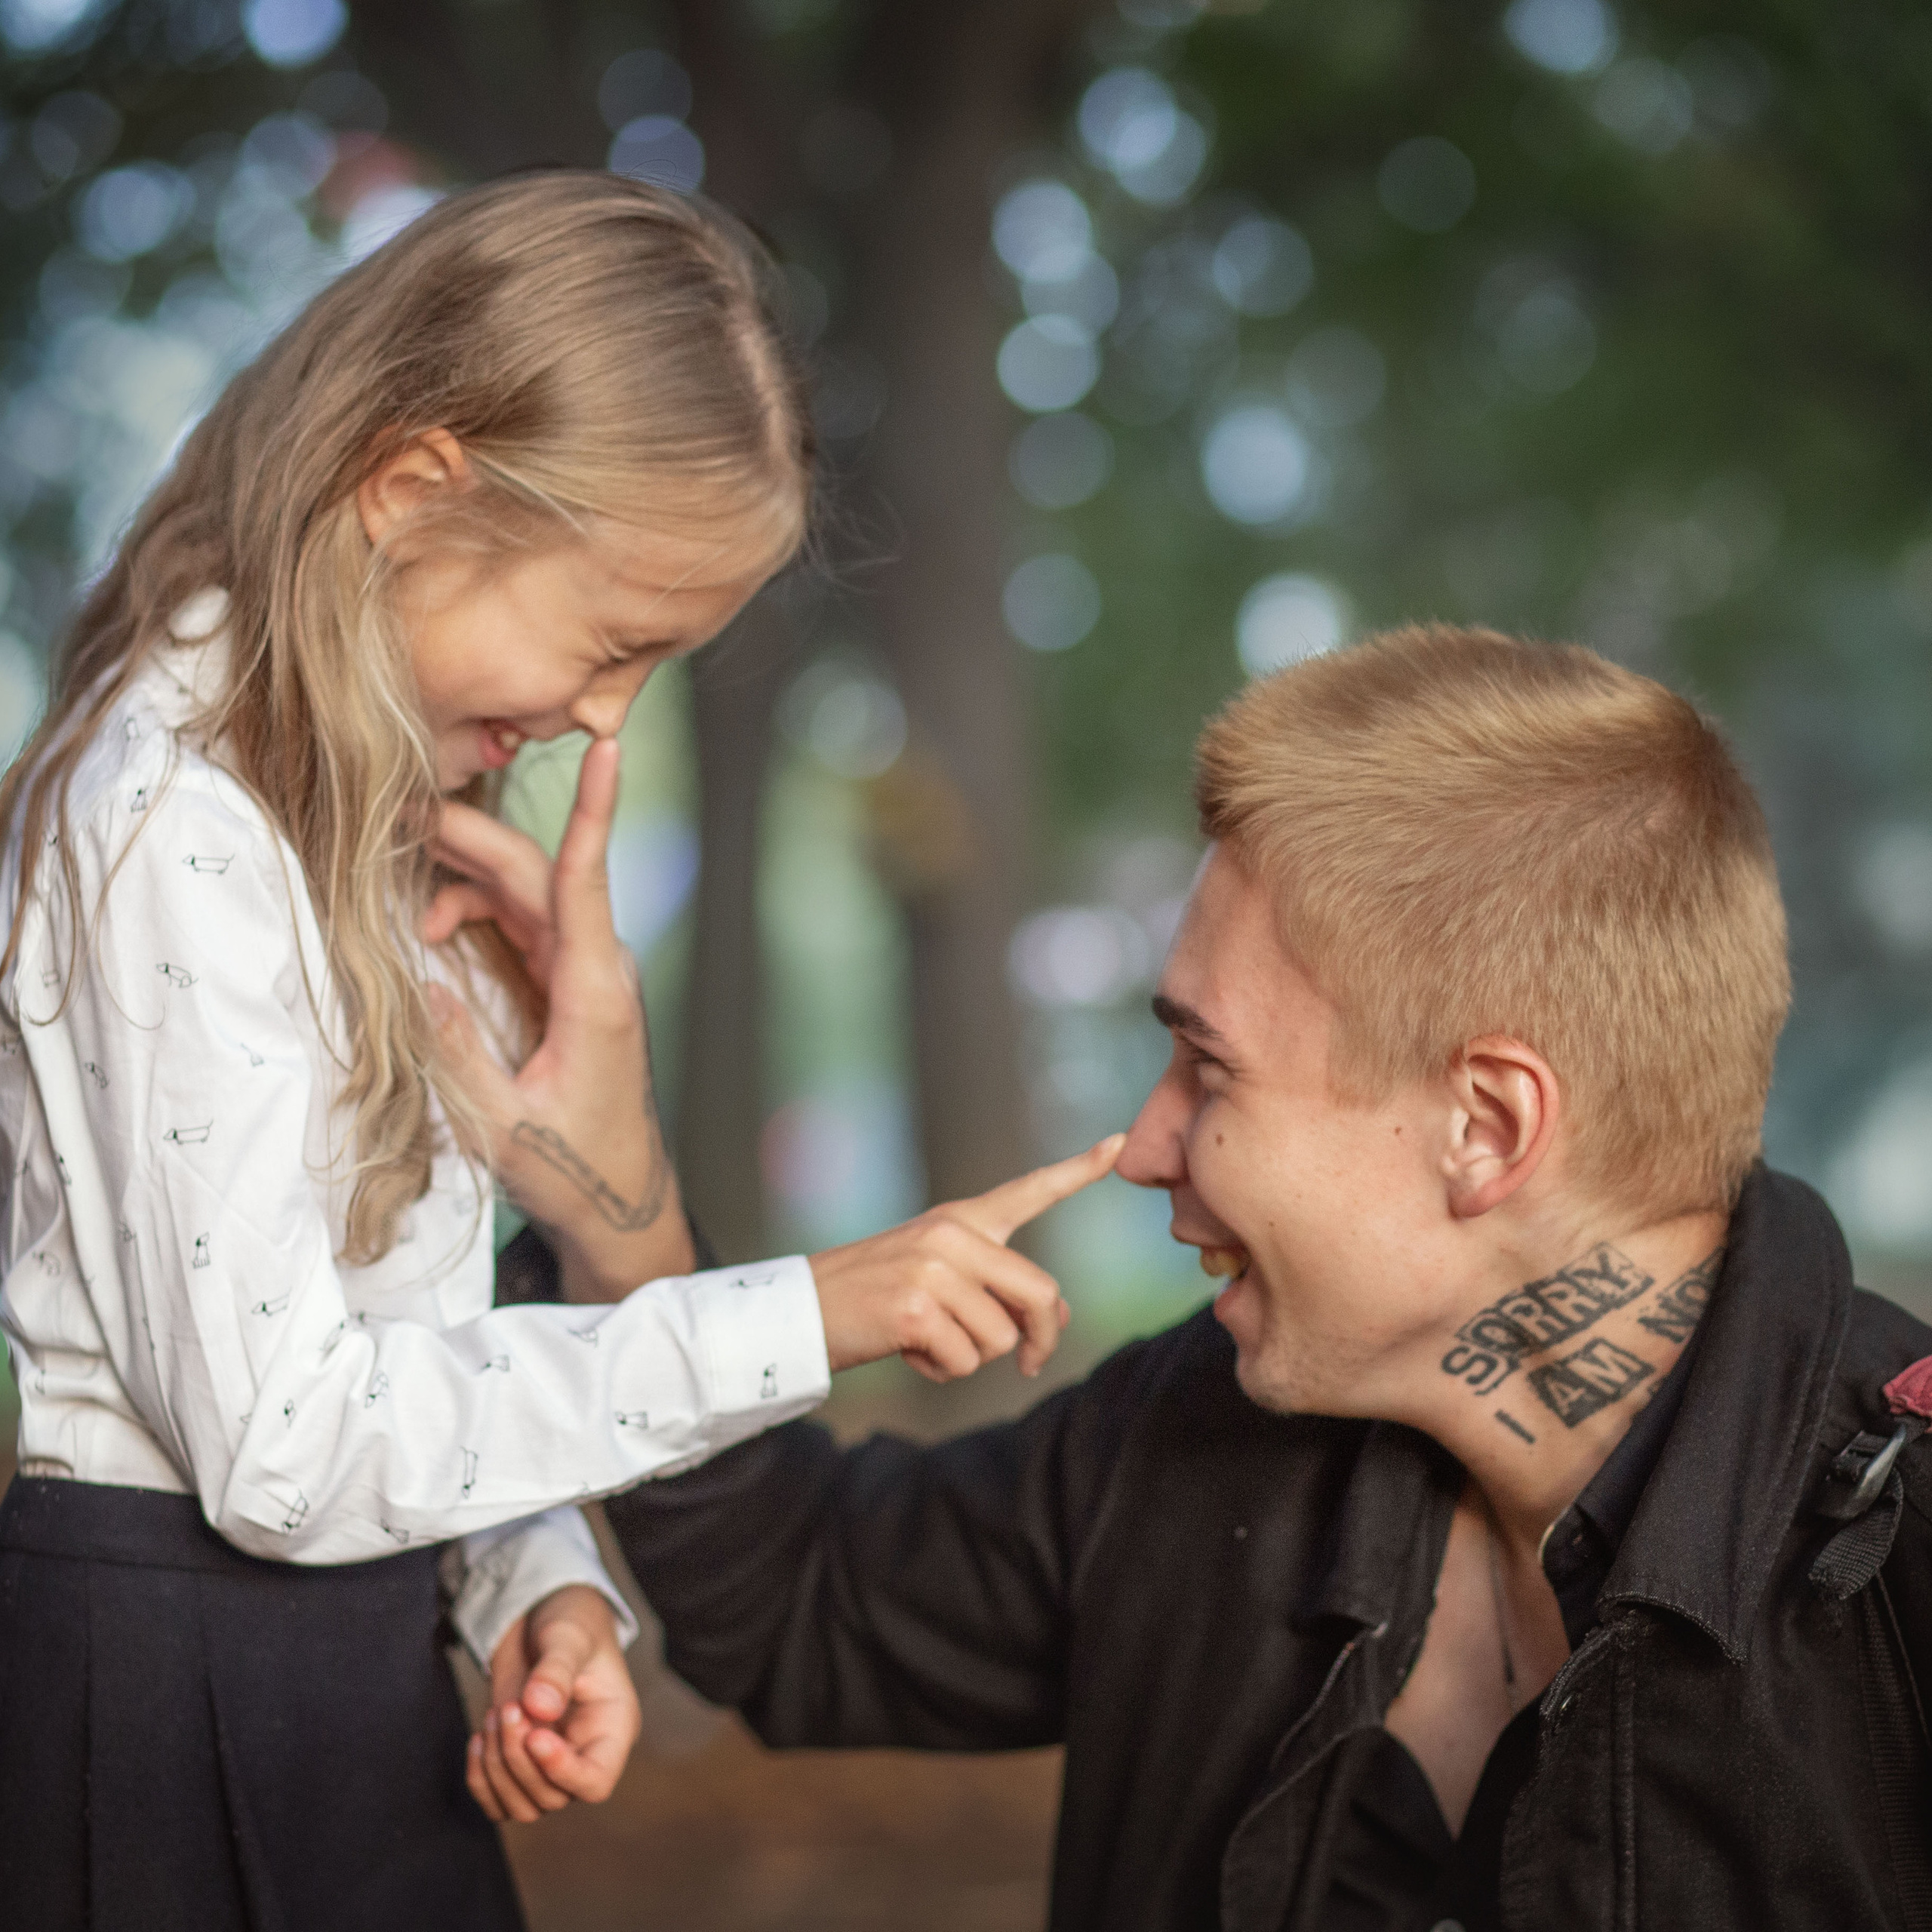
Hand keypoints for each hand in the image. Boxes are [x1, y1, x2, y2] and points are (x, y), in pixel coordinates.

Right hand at [429, 739, 694, 1297]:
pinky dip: (474, 909)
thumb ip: (460, 1056)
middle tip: (399, 810)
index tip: (611, 747)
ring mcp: (585, 973)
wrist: (620, 1199)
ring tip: (402, 884)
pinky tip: (432, 926)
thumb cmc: (572, 1170)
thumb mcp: (501, 1128)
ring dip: (465, 875)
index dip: (595, 809)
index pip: (587, 880)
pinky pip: (523, 922)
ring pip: (526, 892)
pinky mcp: (569, 985)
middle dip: (470, 835)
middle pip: (537, 873)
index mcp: (593, 993)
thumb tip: (423, 984)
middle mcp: (596, 969)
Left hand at [468, 1585, 642, 1823]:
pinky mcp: (520, 1765)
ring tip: (495, 1714)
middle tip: (508, 1708)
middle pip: (554, 1797)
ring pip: (525, 1807)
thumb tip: (539, 1709)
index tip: (535, 1735)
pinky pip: (499, 1803)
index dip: (563, 1772)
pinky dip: (481, 1780)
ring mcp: (551, 1764)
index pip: (596, 1781)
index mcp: (613, 1728)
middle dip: (519, 1758)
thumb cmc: (570, 1622)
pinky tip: (478, 1737)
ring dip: (498, 1769)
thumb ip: (556, 1668)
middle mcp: (585, 1754)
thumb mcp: (569, 1635)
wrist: (543, 1616)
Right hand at [810, 1134, 1124, 1380]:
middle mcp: (951, 1236)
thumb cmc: (875, 1298)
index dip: (1078, 1170)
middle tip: (1032, 1366)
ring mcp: (933, 1270)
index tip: (1119, 1144)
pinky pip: (965, 1362)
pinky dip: (941, 1371)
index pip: (1028, 1192)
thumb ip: (996, 1288)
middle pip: (1039, 1293)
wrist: (801, 1310)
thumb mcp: (937, 1279)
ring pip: (1002, 1338)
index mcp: (960, 1221)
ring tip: (927, 1338)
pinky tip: (907, 1349)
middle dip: (1042, 1339)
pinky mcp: (916, 1310)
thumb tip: (1057, 1318)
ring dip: (971, 1356)